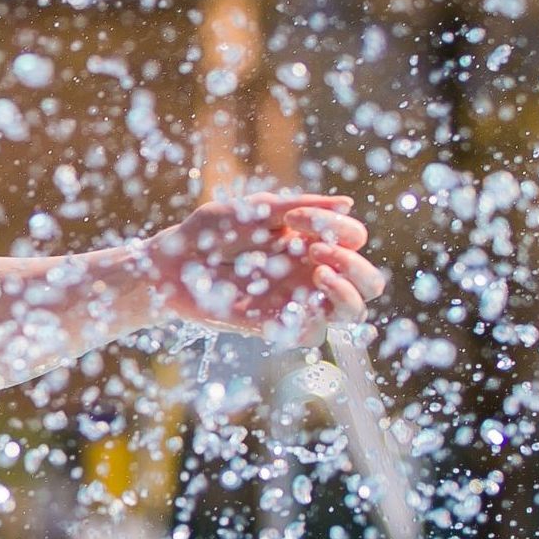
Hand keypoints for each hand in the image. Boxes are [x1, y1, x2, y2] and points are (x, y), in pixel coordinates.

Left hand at [144, 192, 385, 345]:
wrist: (169, 264)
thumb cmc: (210, 232)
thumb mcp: (256, 209)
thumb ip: (301, 207)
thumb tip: (348, 203)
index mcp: (311, 243)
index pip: (355, 239)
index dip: (338, 228)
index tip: (294, 219)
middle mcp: (310, 274)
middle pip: (369, 282)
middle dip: (354, 264)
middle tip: (315, 252)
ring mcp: (295, 302)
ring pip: (353, 314)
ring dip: (347, 292)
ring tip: (317, 274)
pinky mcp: (273, 326)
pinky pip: (311, 335)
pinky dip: (312, 319)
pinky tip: (295, 302)